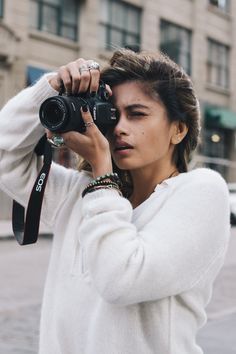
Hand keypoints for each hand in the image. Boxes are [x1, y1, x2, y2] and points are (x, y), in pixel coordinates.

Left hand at [46, 58, 112, 176]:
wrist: (102, 164)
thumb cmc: (99, 151)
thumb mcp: (95, 132)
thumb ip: (88, 118)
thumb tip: (83, 105)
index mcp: (68, 134)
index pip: (53, 120)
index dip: (52, 108)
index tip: (55, 96)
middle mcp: (66, 137)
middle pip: (55, 120)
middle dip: (56, 109)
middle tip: (62, 94)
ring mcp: (70, 138)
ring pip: (61, 123)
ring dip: (63, 114)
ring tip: (69, 101)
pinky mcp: (76, 139)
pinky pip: (68, 126)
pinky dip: (69, 119)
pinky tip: (77, 112)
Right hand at [48, 58, 111, 94]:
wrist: (64, 81)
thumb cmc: (80, 83)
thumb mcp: (91, 84)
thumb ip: (101, 87)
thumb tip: (109, 93)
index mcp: (90, 64)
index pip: (95, 72)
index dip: (94, 84)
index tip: (92, 94)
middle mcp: (81, 62)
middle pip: (86, 76)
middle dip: (84, 88)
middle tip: (82, 94)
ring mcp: (71, 64)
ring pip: (77, 78)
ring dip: (77, 89)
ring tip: (76, 93)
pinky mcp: (62, 69)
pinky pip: (67, 80)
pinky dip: (69, 89)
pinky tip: (69, 92)